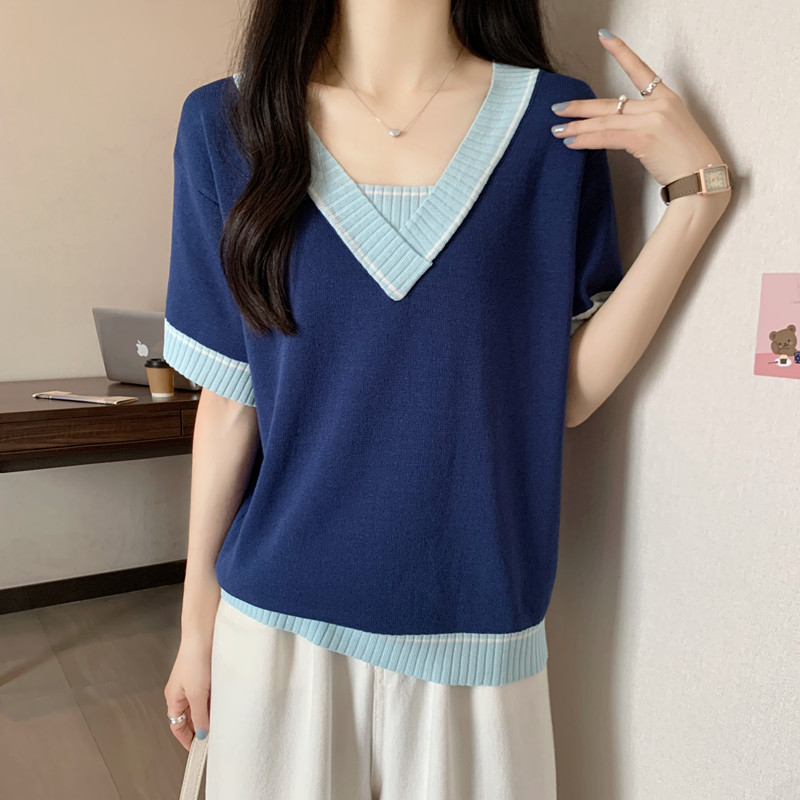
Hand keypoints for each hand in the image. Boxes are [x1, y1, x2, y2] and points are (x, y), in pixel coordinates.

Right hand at [164, 634, 211, 751]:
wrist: (203, 634)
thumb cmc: (194, 659)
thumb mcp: (198, 693)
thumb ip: (200, 715)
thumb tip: (202, 733)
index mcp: (173, 698)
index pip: (177, 726)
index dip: (186, 739)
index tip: (198, 749)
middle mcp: (181, 691)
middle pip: (189, 717)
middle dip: (200, 726)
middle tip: (214, 736)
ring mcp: (192, 683)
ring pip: (200, 706)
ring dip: (209, 713)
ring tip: (220, 720)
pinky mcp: (204, 674)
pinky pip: (208, 694)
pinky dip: (214, 701)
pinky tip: (223, 702)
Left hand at [550, 29, 725, 188]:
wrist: (701, 178)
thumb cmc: (686, 159)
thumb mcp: (669, 130)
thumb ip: (645, 122)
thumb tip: (615, 127)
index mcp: (667, 97)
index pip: (639, 69)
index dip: (620, 51)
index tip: (603, 36)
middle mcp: (658, 104)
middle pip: (610, 103)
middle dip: (580, 107)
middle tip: (557, 108)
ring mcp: (651, 120)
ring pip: (605, 121)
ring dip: (577, 127)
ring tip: (557, 130)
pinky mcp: (643, 138)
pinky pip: (607, 137)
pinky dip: (587, 140)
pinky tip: (572, 142)